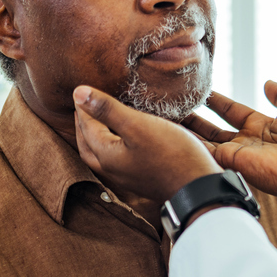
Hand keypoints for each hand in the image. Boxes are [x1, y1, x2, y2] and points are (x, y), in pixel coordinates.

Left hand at [73, 86, 220, 202]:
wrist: (199, 187)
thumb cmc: (172, 154)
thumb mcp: (138, 126)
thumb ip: (108, 109)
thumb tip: (77, 92)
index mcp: (106, 155)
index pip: (86, 126)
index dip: (84, 106)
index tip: (81, 89)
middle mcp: (112, 169)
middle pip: (87, 144)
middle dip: (83, 125)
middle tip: (84, 107)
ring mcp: (127, 177)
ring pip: (101, 154)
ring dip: (96, 137)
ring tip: (101, 120)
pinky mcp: (141, 179)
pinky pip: (116, 160)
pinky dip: (112, 145)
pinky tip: (125, 139)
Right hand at [182, 80, 276, 222]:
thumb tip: (268, 83)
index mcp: (262, 126)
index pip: (232, 111)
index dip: (217, 102)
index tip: (201, 92)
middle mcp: (247, 141)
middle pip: (213, 128)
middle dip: (194, 118)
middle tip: (174, 106)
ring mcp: (238, 154)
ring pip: (205, 140)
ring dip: (186, 130)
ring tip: (164, 116)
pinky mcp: (232, 163)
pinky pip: (206, 151)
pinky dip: (189, 142)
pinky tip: (171, 130)